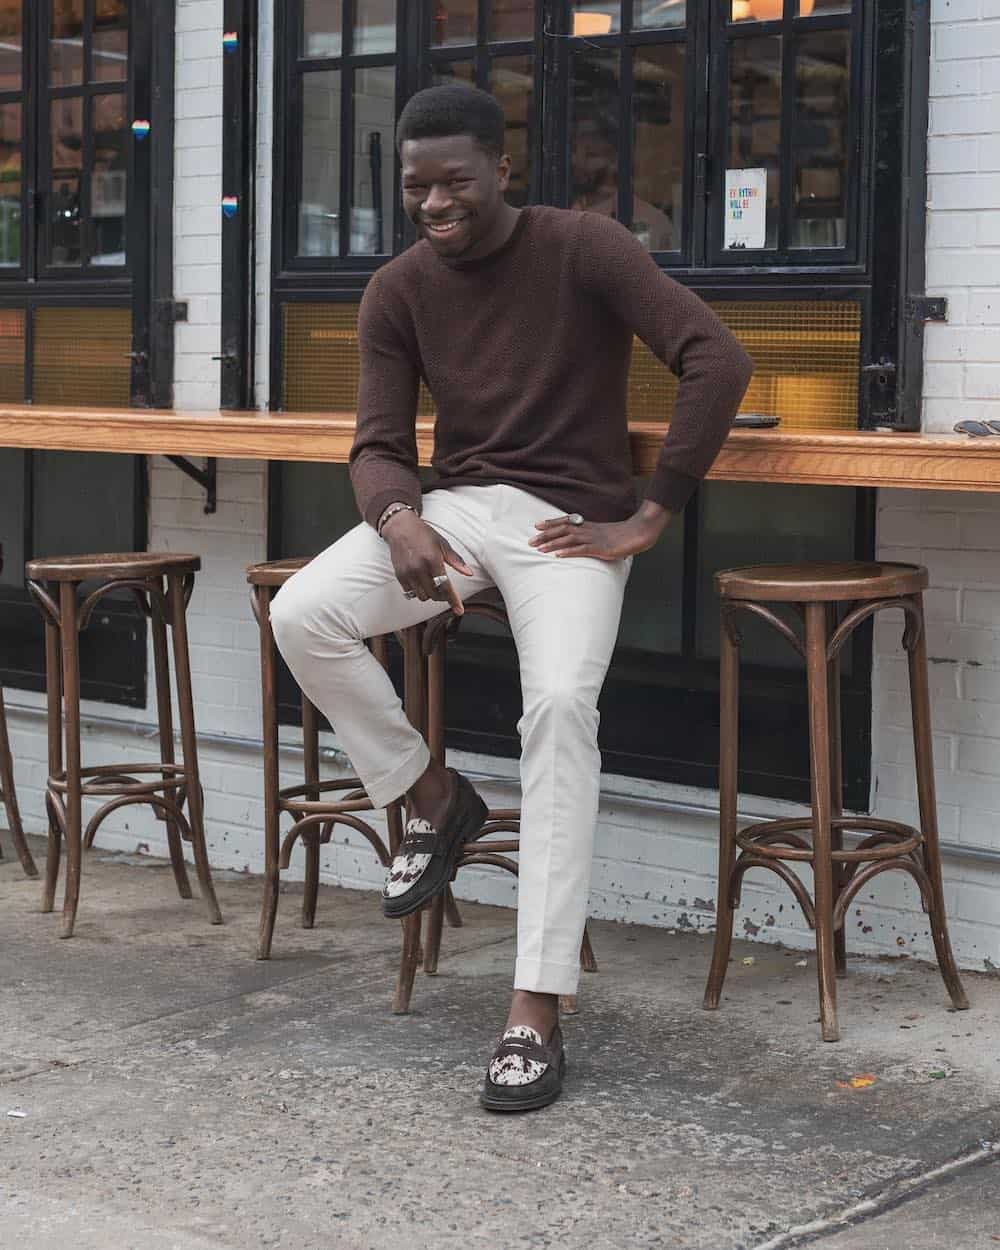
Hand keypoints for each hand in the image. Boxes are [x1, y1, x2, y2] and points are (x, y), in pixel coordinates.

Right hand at [381, 509, 472, 614]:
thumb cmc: (424, 534)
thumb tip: (469, 573)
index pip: (445, 586)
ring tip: (432, 584)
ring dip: (429, 594)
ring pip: (422, 596)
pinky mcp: (399, 575)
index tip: (459, 611)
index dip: (453, 600)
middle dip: (442, 595)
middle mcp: (419, 568)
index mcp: (433, 560)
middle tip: (444, 589)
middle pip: (434, 594)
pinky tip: (421, 582)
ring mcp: (408, 573)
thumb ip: (456, 560)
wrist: (400, 527)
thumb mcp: (443, 544)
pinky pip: (410, 593)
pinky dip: (418, 591)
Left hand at [529, 502, 670, 560]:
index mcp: (589, 526)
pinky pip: (582, 550)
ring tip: (539, 549)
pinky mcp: (601, 548)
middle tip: (531, 541)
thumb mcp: (606, 535)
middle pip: (563, 530)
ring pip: (569, 539)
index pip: (567, 522)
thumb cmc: (624, 536)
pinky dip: (568, 552)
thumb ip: (594, 538)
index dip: (552, 523)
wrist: (640, 533)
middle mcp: (589, 530)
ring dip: (553, 544)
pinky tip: (558, 556)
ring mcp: (594, 539)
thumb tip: (586, 544)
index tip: (537, 525)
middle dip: (546, 535)